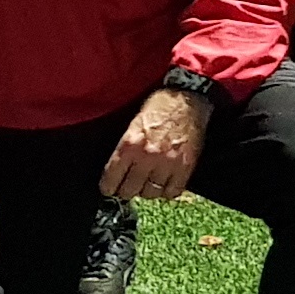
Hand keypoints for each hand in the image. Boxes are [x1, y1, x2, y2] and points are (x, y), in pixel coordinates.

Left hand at [101, 85, 211, 201]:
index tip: (108, 189)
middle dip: (126, 191)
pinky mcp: (185, 167)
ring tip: (146, 185)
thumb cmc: (158, 108)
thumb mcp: (132, 124)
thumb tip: (117, 169)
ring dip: (147, 191)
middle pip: (130, 190)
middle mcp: (146, 157)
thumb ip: (125, 147)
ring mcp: (167, 164)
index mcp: (129, 145)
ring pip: (151, 193)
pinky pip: (173, 191)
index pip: (112, 177)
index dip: (108, 187)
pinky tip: (164, 184)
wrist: (186, 99)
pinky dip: (167, 191)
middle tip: (127, 188)